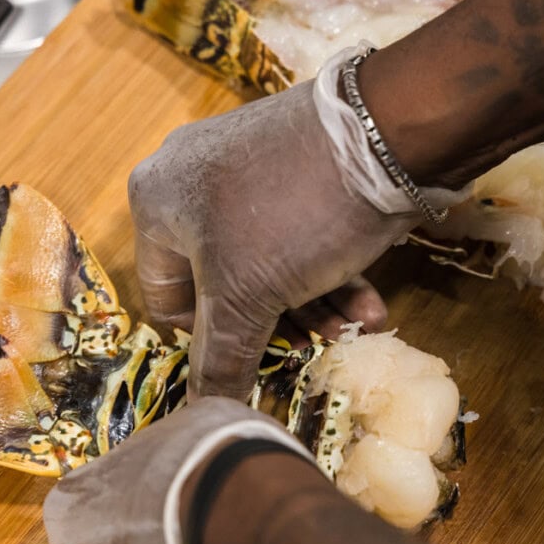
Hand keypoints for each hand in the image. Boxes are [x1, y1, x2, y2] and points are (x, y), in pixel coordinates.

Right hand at [128, 46, 468, 398]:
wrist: (388, 130)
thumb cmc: (294, 215)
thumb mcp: (250, 297)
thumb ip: (222, 358)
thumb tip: (208, 413)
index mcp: (155, 202)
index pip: (168, 299)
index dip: (213, 339)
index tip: (259, 357)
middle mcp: (189, 178)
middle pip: (223, 283)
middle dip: (278, 324)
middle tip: (317, 346)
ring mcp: (245, 165)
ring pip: (266, 260)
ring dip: (312, 304)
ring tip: (355, 328)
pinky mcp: (294, 162)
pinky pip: (296, 230)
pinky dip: (328, 269)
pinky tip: (368, 302)